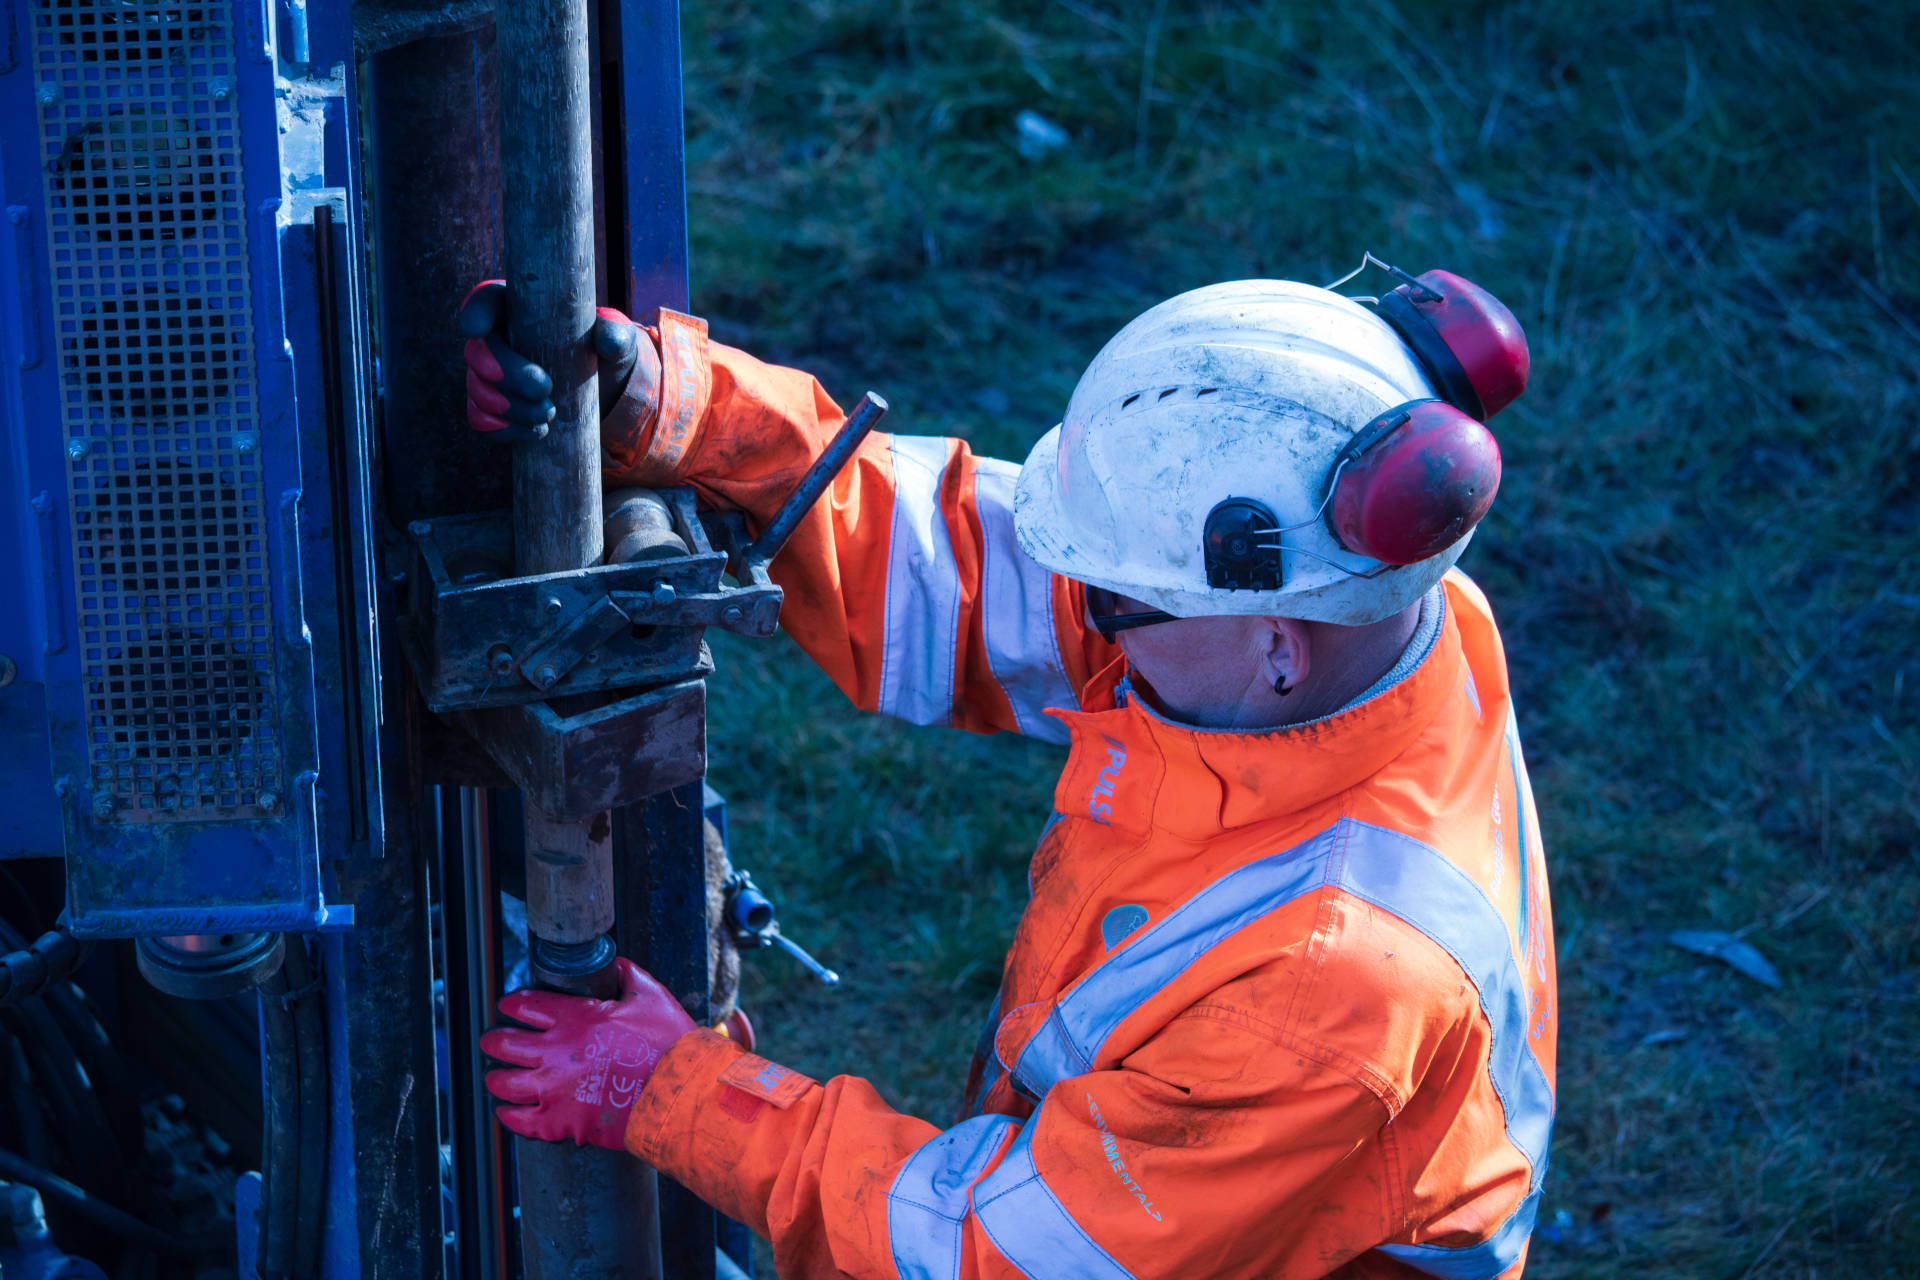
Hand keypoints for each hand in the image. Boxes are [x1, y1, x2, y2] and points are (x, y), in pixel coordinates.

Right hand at [458, 280, 658, 443]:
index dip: (475, 312)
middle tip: (544, 388)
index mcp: (518, 309)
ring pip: (478, 390)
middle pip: (476, 352)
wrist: (601, 390)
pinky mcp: (492, 408)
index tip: (477, 329)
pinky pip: (480, 420)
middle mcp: (496, 340)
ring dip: (511, 408)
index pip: (485, 300)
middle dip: (506, 374)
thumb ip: (614, 333)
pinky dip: (505, 429)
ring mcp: (488, 376)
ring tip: (549, 413)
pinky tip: (537, 430)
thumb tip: (608, 343)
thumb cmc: (600, 350)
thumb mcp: (614, 337)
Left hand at [480, 957, 696, 1148]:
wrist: (676, 1093)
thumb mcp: (649, 995)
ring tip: (495, 1078)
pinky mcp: (561, 1122)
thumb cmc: (666, 1043)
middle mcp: (555, 1053)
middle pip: (505, 1045)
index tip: (508, 1006)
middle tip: (491, 1041)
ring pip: (505, 1084)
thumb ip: (626, 975)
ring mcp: (554, 1089)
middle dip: (493, 1041)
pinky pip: (521, 1122)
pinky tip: (505, 1112)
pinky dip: (509, 1117)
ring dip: (496, 1079)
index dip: (512, 1004)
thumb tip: (614, 963)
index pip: (526, 1005)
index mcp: (573, 1018)